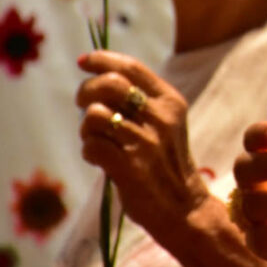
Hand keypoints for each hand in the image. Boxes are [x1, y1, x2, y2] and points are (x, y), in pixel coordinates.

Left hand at [76, 51, 207, 241]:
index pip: (131, 68)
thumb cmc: (165, 162)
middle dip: (86, 91)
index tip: (83, 62)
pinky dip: (88, 151)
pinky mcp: (131, 166)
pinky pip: (91, 145)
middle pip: (109, 85)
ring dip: (86, 128)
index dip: (102, 60)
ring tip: (96, 139)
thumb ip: (140, 102)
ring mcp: (147, 142)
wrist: (183, 206)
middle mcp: (161, 117)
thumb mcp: (164, 124)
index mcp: (170, 101)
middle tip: (83, 105)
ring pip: (95, 115)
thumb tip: (96, 80)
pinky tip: (100, 159)